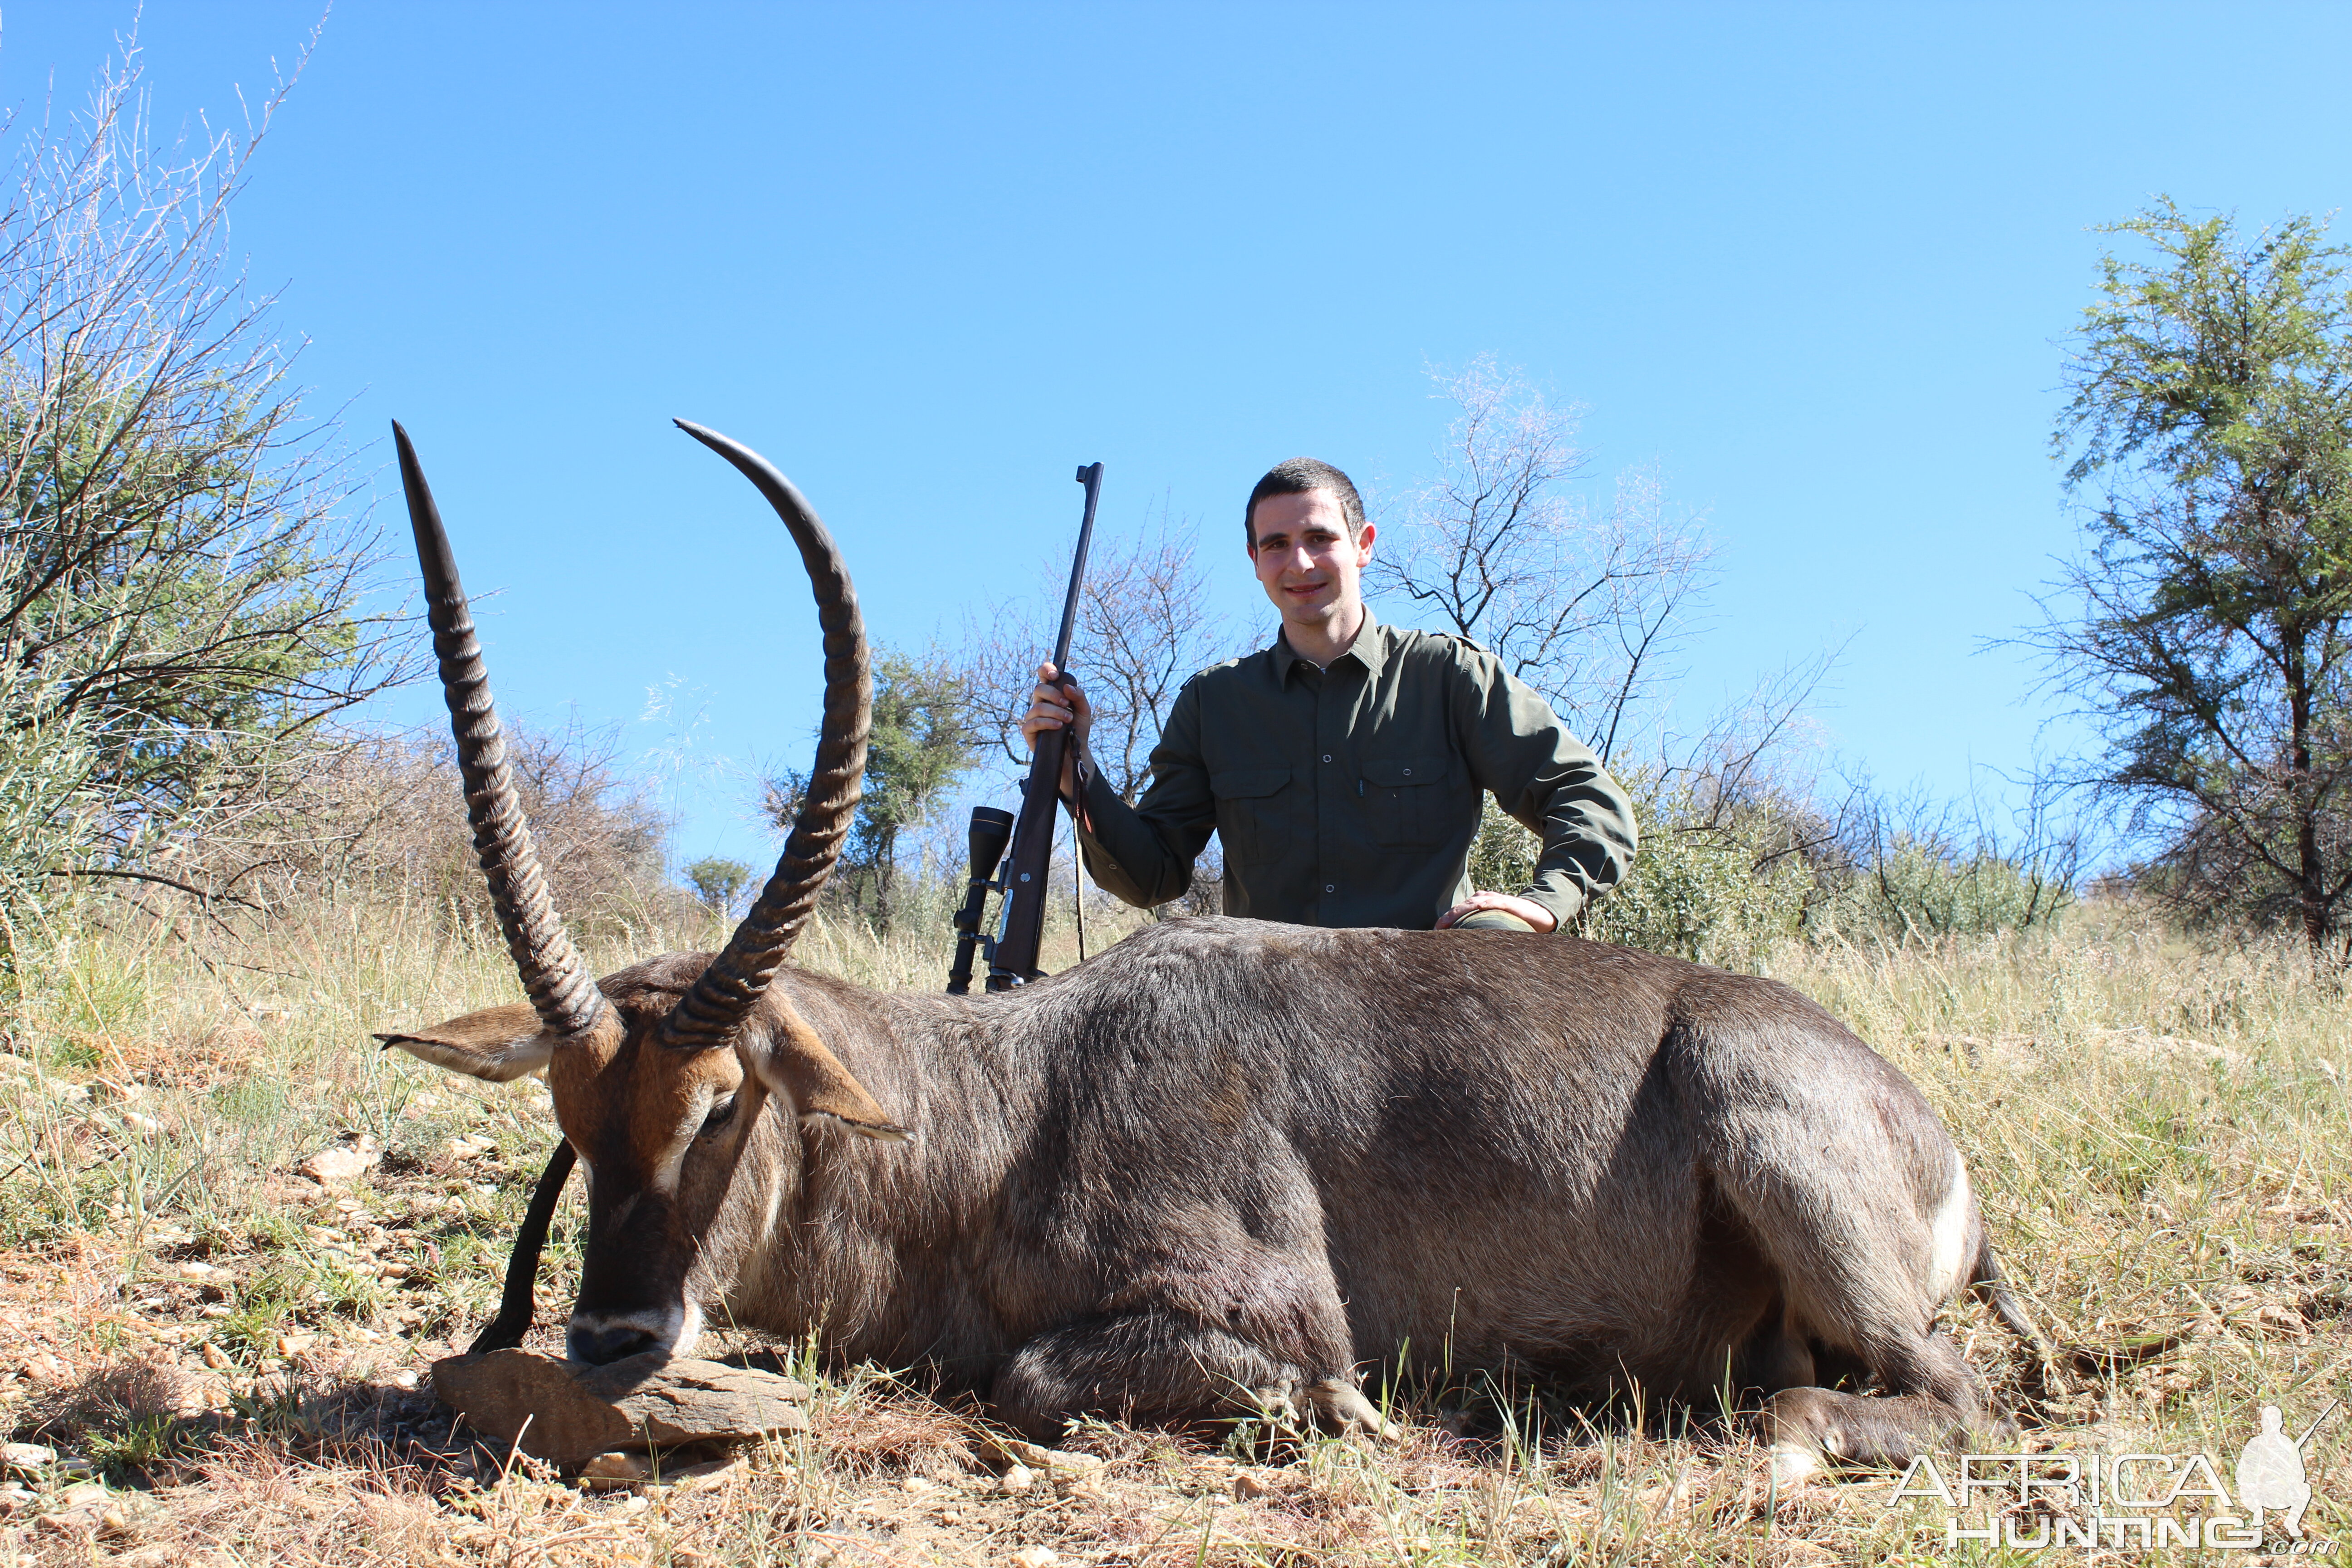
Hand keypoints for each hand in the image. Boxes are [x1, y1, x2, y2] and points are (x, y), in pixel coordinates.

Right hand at [1017, 661, 1091, 800]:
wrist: (1075, 753)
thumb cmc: (1077, 730)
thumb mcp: (1084, 711)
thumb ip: (1079, 697)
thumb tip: (1067, 686)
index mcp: (1051, 695)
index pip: (1043, 677)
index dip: (1045, 670)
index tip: (1055, 674)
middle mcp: (1040, 704)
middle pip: (1039, 689)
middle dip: (1054, 694)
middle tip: (1066, 704)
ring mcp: (1033, 718)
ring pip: (1037, 707)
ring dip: (1055, 711)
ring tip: (1068, 719)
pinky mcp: (1029, 732)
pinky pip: (1033, 723)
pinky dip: (1047, 723)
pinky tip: (1058, 726)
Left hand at [1435, 890, 1556, 931]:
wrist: (1540, 914)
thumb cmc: (1516, 922)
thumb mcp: (1495, 927)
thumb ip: (1482, 933)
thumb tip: (1468, 952)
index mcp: (1478, 904)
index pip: (1456, 913)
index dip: (1444, 922)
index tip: (1433, 935)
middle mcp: (1482, 898)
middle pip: (1458, 909)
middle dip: (1444, 920)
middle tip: (1433, 933)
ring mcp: (1492, 899)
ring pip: (1467, 905)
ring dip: (1453, 914)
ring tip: (1442, 926)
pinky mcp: (1503, 902)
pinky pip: (1486, 903)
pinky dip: (1475, 907)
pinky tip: (1467, 912)